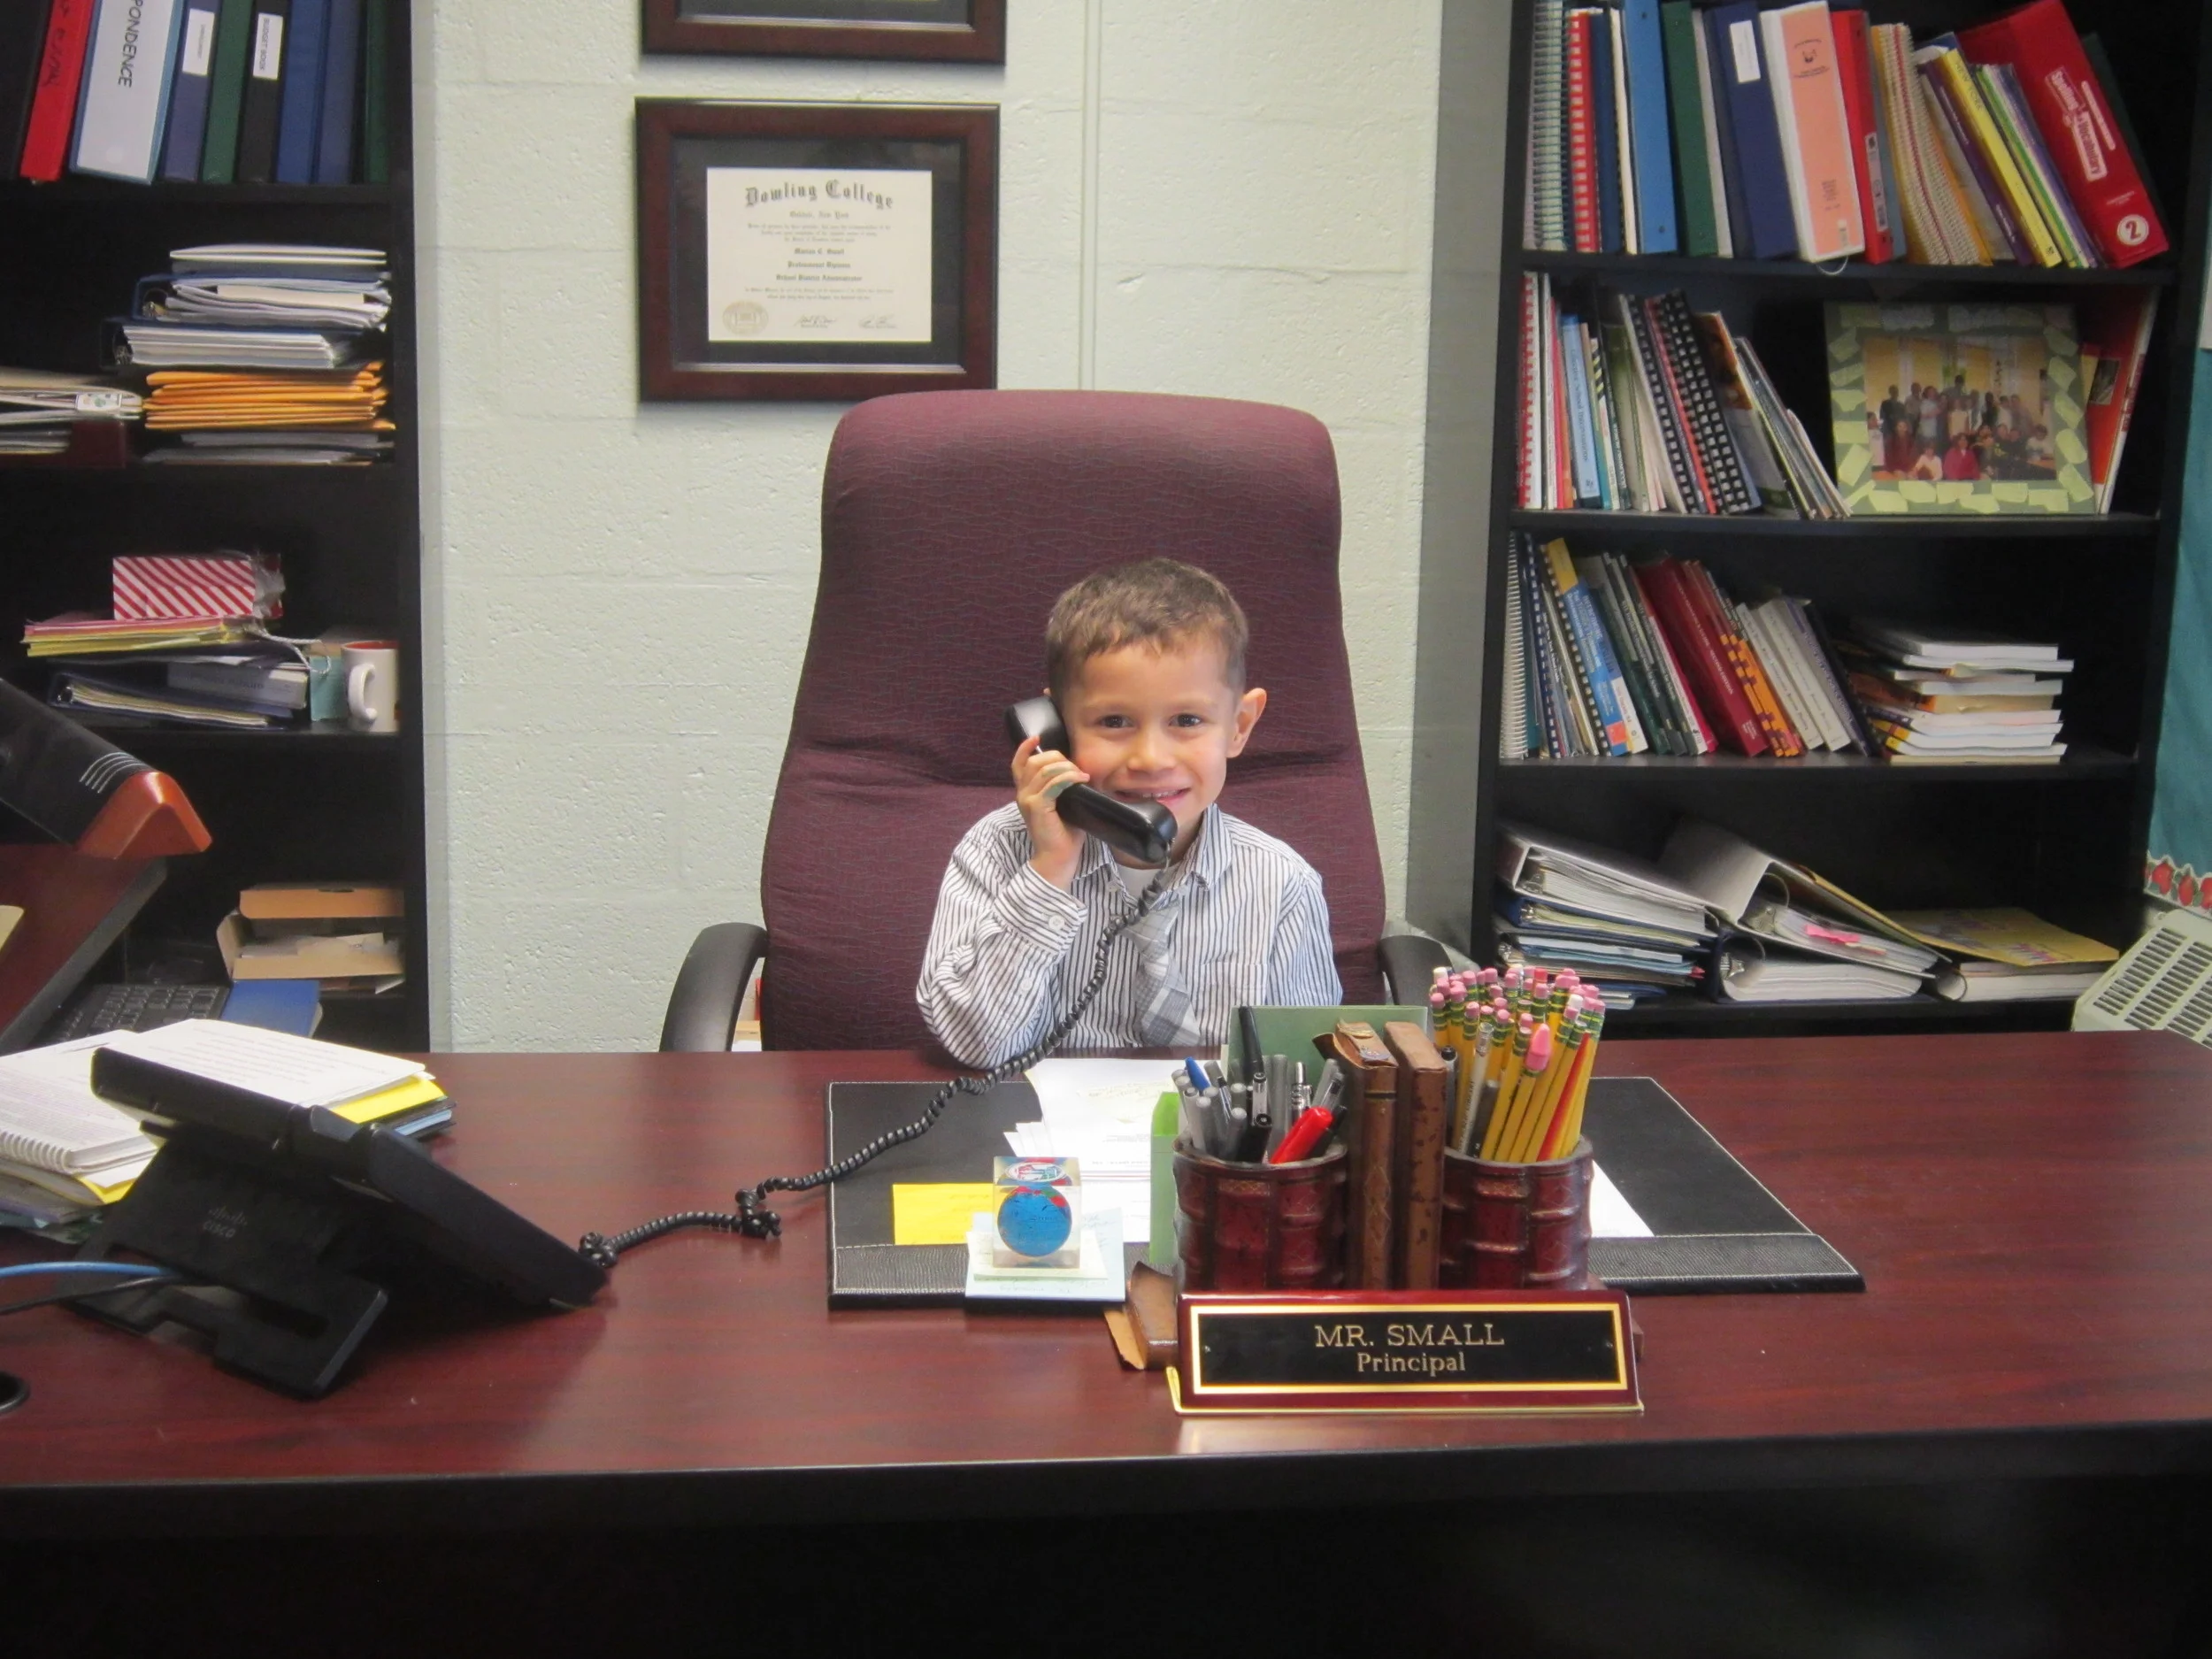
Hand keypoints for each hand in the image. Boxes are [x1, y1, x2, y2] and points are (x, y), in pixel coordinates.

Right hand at [1013, 734, 1086, 888]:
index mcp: (1026, 793)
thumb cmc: (1063, 834)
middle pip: (1035, 761)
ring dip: (1067, 767)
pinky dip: (1068, 778)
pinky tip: (1081, 780)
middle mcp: (1022, 794)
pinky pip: (1053, 783)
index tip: (1036, 737)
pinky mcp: (1037, 807)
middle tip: (1076, 768)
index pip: (1018, 764)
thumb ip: (1062, 787)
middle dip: (1058, 758)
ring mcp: (1028, 800)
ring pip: (1045, 770)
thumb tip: (1080, 772)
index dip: (1025, 748)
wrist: (1057, 858)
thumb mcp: (1063, 805)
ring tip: (1082, 775)